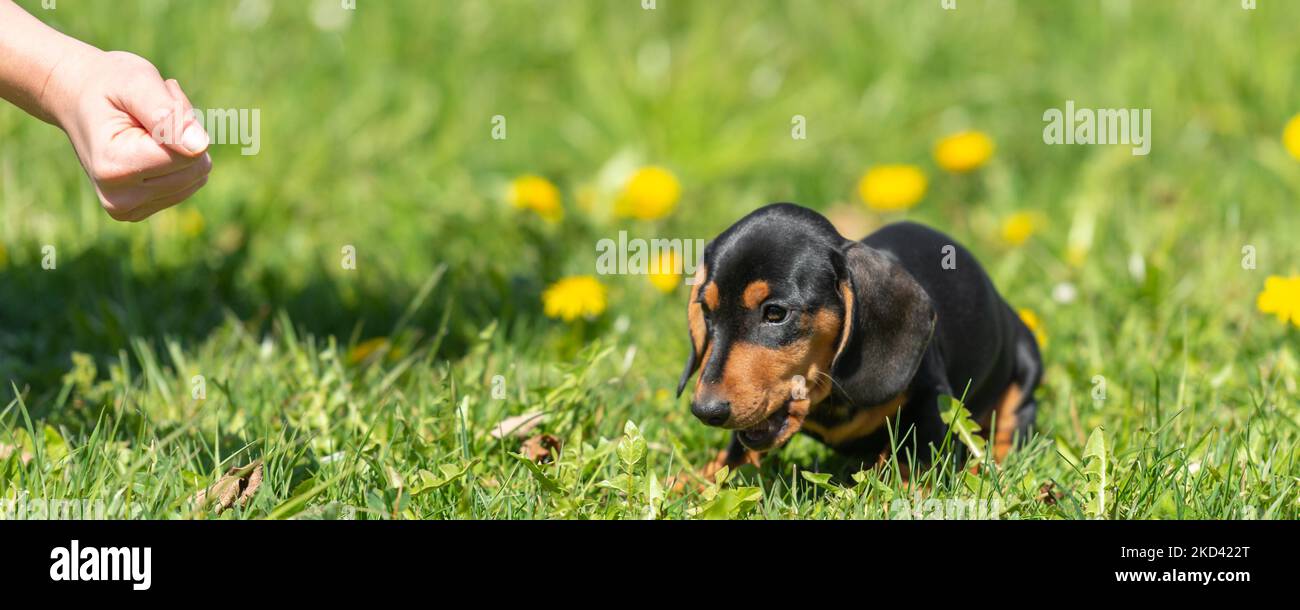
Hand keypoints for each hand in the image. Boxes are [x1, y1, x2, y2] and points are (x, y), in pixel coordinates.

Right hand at [45, 49, 211, 221]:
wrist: (76, 98)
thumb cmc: (108, 85)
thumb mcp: (136, 82)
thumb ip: (167, 114)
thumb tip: (199, 147)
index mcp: (115, 166)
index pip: (191, 155)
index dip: (182, 118)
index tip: (158, 97)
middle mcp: (119, 197)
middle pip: (196, 168)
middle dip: (184, 132)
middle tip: (150, 110)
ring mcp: (128, 208)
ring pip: (196, 176)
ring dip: (182, 145)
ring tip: (147, 126)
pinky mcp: (139, 209)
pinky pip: (189, 184)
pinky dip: (177, 159)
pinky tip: (149, 143)